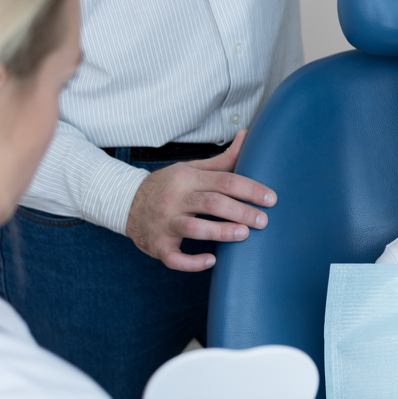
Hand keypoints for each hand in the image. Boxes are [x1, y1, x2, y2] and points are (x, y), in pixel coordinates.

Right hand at [125, 129, 275, 271]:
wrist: (126, 204)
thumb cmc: (169, 186)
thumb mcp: (192, 169)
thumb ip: (223, 160)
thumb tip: (248, 136)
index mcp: (187, 178)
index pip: (223, 180)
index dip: (250, 189)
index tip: (271, 199)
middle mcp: (174, 199)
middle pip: (211, 203)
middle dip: (241, 211)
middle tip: (264, 220)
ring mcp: (164, 223)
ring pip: (194, 228)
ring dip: (221, 232)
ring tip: (244, 234)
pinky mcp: (158, 245)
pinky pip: (174, 257)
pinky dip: (192, 262)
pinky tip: (212, 261)